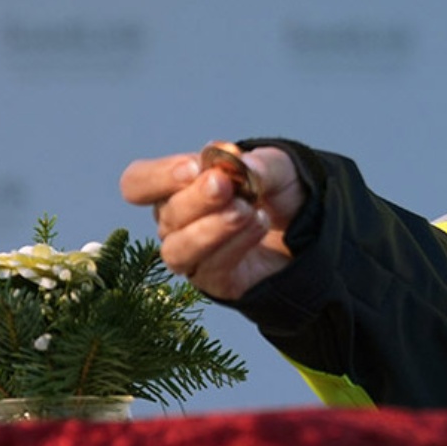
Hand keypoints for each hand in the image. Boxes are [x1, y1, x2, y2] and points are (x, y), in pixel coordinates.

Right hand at [119, 143, 304, 300]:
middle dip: (195, 198)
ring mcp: (192, 255)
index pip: (138, 183)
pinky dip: (235, 244)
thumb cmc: (278, 192)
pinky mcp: (215, 281)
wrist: (308, 229)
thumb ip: (259, 164)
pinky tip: (258, 225)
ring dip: (210, 228)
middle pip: (164, 214)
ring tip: (245, 211)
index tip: (193, 167)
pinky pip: (213, 268)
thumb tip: (241, 165)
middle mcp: (175, 222)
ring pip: (177, 249)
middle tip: (223, 185)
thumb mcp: (277, 167)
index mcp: (176, 187)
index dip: (158, 176)